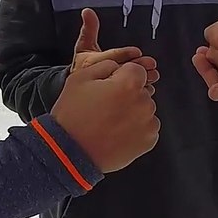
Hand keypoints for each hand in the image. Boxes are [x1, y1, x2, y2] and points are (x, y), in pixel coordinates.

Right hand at [52, 13, 160, 171]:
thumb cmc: (73, 116)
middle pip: (142, 90)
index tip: (109, 89)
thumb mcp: (80, 78)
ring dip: (133, 112)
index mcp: (129, 83)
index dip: (121, 77)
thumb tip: (119, 65)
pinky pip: (147, 128)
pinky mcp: (148, 141)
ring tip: (109, 122)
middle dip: (128, 94)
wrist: (69, 154)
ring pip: (145, 109)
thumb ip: (106, 64)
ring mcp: (148, 123)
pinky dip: (135, 129)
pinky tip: (117, 133)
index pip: (137, 70)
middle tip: (106, 108)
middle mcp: (144, 102)